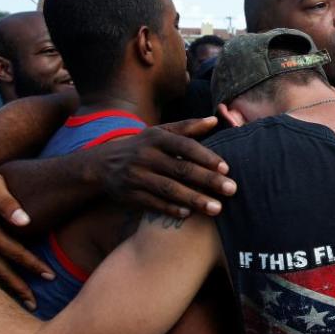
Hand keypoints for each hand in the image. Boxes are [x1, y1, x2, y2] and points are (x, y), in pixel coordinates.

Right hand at [95, 117, 236, 217]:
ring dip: (194, 199)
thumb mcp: (160, 132)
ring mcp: (137, 176)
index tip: (226, 168)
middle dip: (208, 180)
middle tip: (232, 190)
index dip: (206, 157)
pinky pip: (152, 203)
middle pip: (181, 169)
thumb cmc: (142, 147)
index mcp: (157, 138)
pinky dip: (170, 209)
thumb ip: (188, 128)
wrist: (102, 164)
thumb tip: (215, 119)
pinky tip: (188, 214)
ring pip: (169, 189)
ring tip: (217, 208)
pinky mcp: (130, 194)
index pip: (185, 146)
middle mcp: (146, 155)